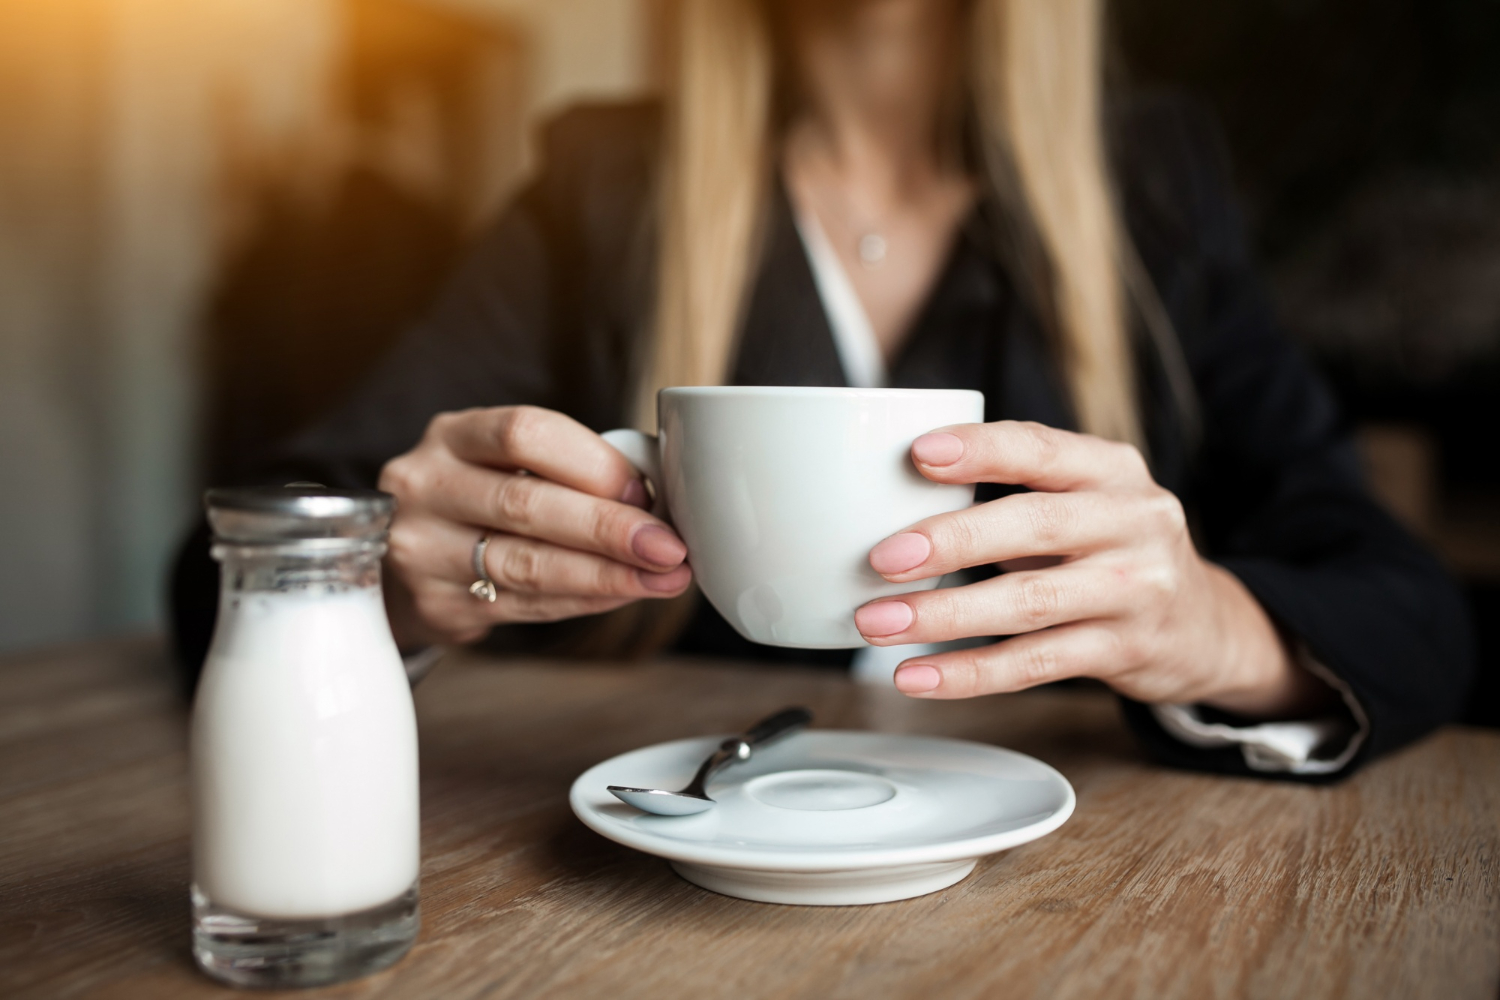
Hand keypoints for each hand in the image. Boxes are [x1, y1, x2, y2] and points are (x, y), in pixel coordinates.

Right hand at [378, 406, 691, 646]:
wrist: (400, 564)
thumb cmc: (477, 502)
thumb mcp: (503, 463)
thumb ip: (566, 468)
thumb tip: (657, 500)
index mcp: (452, 435)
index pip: (523, 433)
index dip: (591, 461)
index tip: (644, 488)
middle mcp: (426, 486)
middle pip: (525, 503)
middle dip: (608, 527)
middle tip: (668, 546)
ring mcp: (422, 549)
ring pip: (526, 564)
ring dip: (605, 574)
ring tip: (661, 578)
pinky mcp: (436, 605)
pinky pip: (525, 606)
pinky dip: (583, 601)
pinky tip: (622, 594)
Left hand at [854, 421, 1331, 717]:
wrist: (1204, 627)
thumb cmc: (1113, 551)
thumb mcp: (1086, 501)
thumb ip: (1016, 491)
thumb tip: (893, 496)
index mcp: (1112, 470)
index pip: (1042, 448)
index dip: (981, 449)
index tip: (917, 454)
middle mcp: (1134, 523)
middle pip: (1036, 525)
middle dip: (952, 542)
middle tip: (882, 557)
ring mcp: (1135, 591)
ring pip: (1029, 603)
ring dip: (945, 615)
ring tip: (878, 623)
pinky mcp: (1125, 651)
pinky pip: (1035, 664)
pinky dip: (969, 672)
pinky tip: (917, 675)